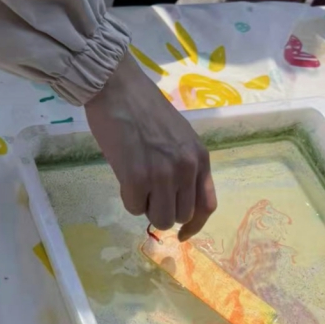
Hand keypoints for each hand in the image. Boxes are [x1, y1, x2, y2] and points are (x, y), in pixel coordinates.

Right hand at [85, 52, 216, 240]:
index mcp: (200, 157)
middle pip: (181, 216)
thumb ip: (183, 166)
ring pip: (161, 219)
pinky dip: (127, 198)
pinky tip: (124, 176)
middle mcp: (187, 168)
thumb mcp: (179, 137)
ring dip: (146, 207)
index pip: (207, 205)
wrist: (117, 88)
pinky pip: (135, 208)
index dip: (195, 225)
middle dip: (163, 209)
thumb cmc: (144, 109)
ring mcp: (164, 174)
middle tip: (148, 191)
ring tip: (136, 182)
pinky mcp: (138, 178)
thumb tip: (176, 199)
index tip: (182, 234)